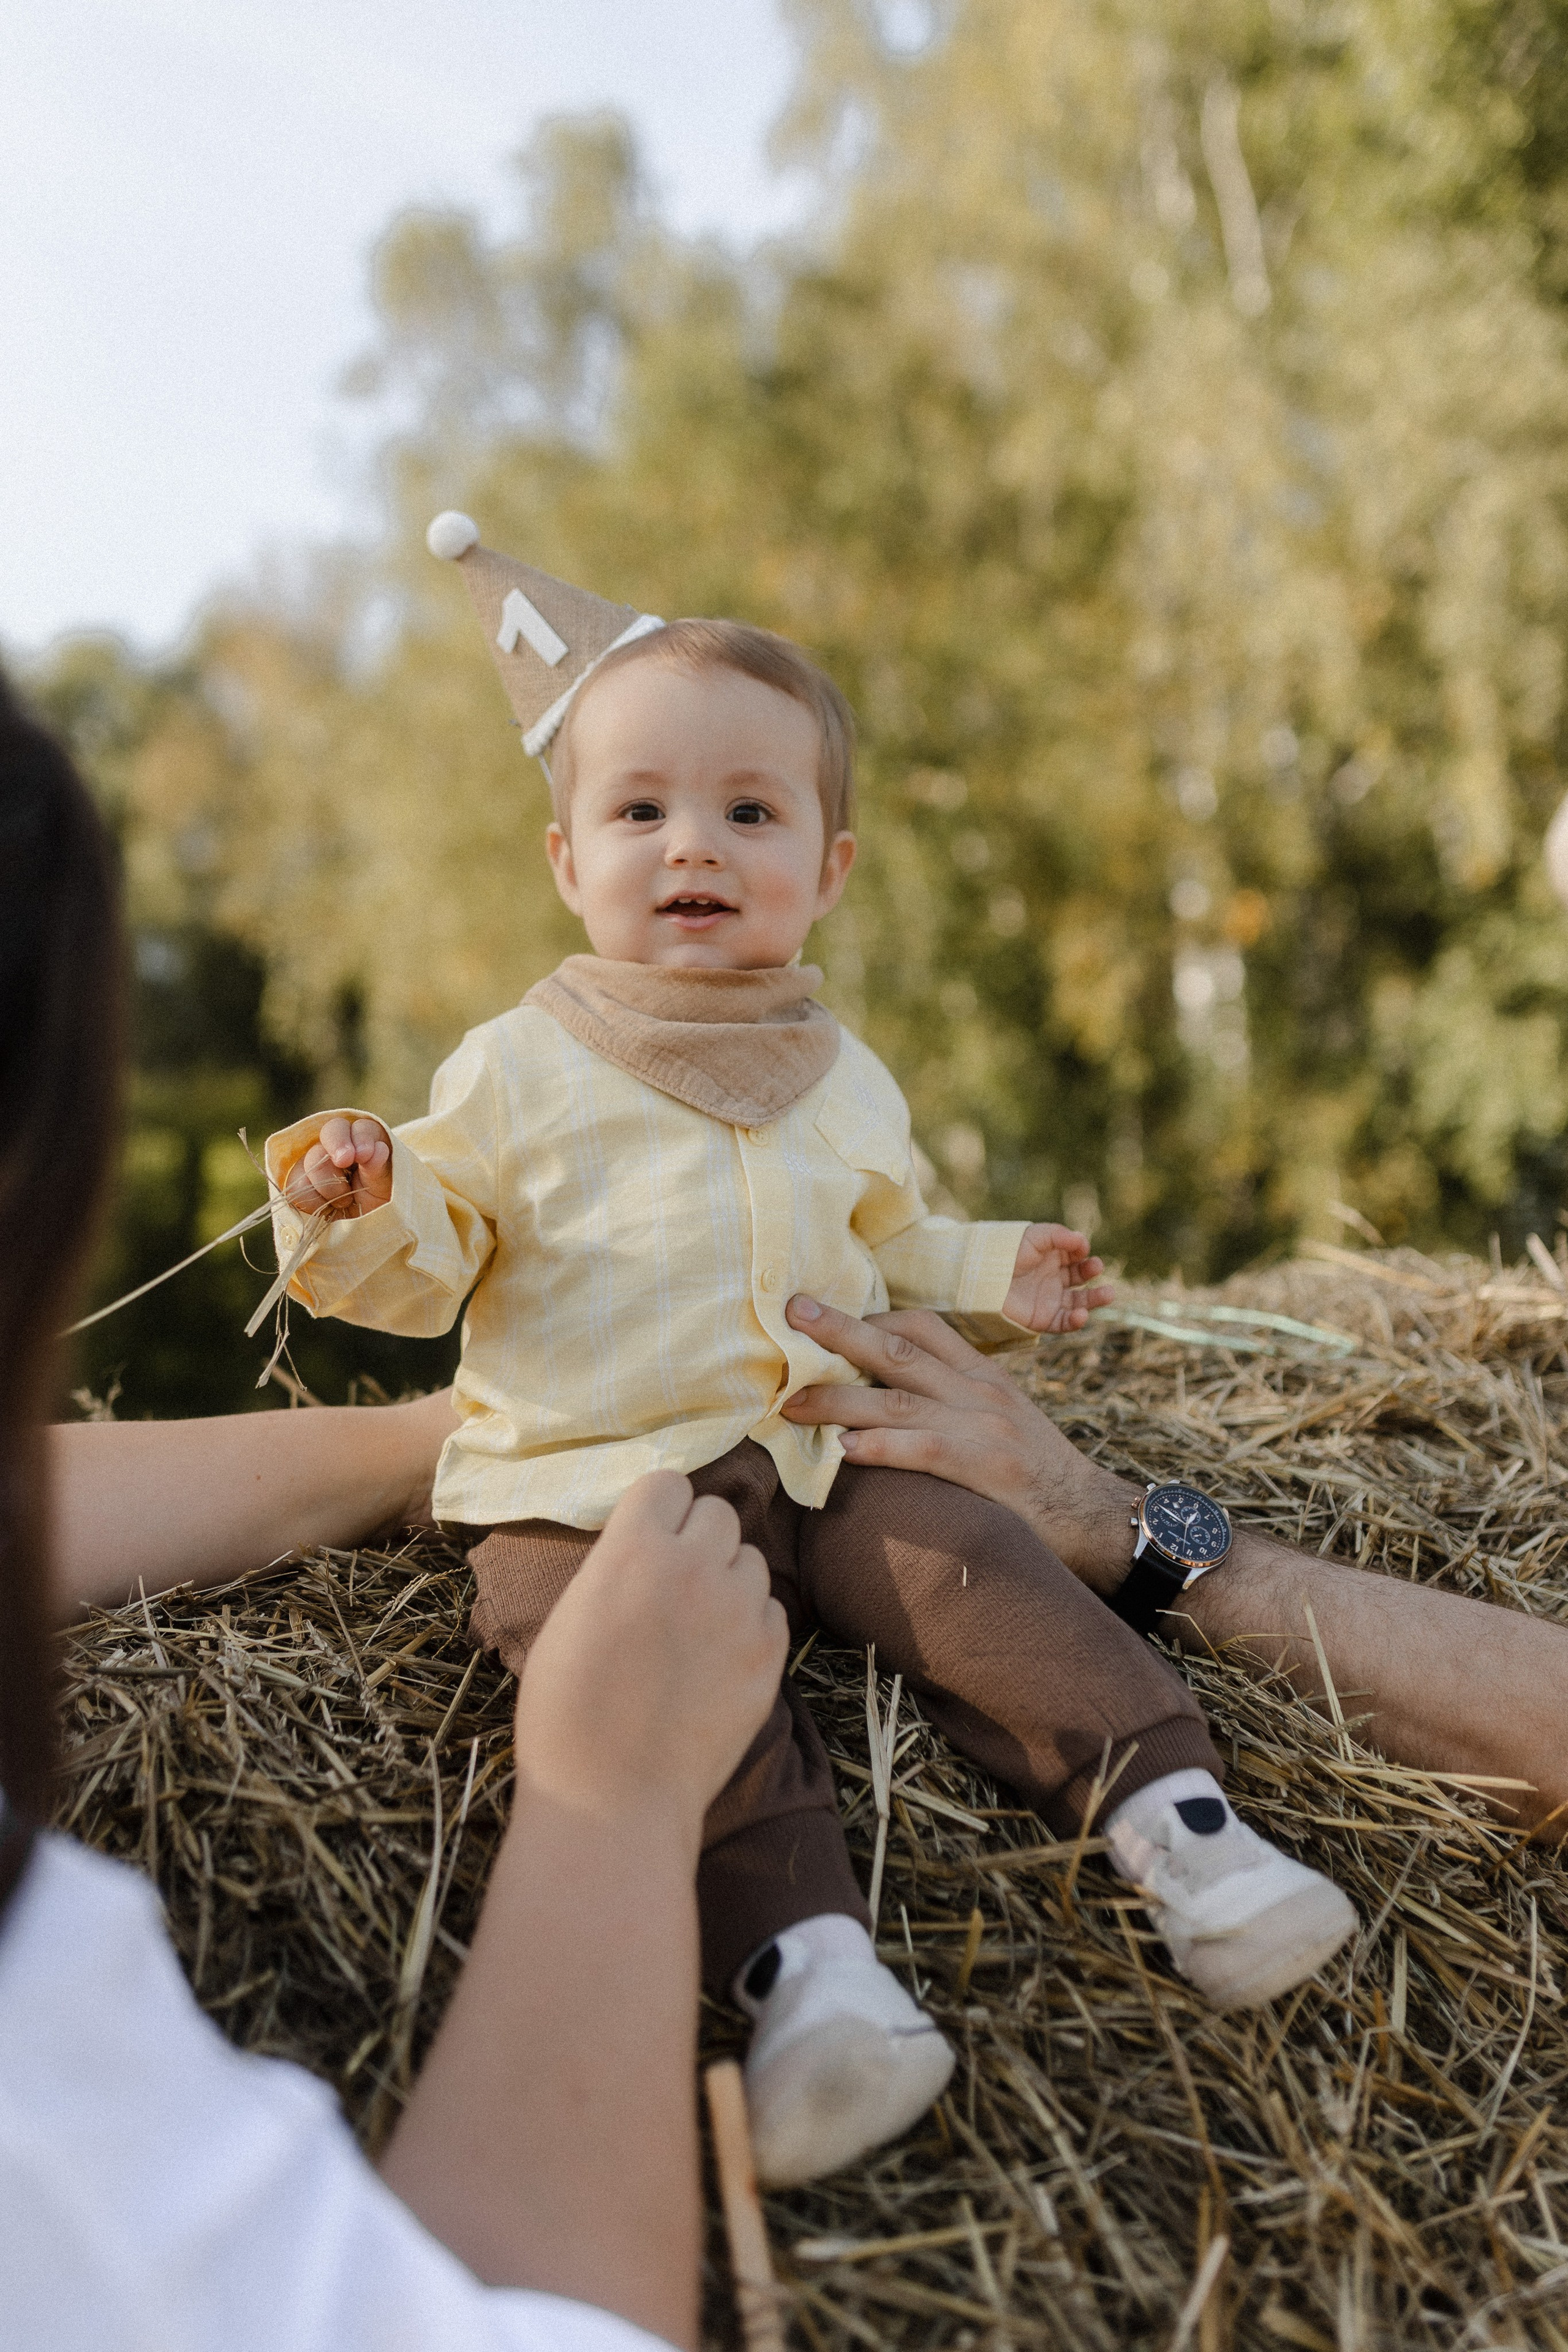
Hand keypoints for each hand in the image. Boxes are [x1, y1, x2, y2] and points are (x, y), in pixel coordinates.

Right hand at [281, 1115, 392, 1219]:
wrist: (364, 1226)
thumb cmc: (380, 1200)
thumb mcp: (386, 1186)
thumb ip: (379, 1167)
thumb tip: (378, 1149)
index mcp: (365, 1140)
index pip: (360, 1127)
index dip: (360, 1138)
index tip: (364, 1155)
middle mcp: (338, 1145)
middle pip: (330, 1132)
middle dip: (336, 1147)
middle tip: (344, 1162)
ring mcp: (316, 1161)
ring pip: (310, 1161)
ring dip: (328, 1186)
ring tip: (346, 1201)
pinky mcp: (299, 1181)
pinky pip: (294, 1185)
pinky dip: (312, 1200)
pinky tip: (328, 1209)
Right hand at [513, 1470, 787, 1846]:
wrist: (614, 1797)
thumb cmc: (567, 1715)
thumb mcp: (570, 1617)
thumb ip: (614, 1570)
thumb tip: (641, 1551)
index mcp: (632, 1551)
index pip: (667, 1483)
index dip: (658, 1509)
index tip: (649, 1535)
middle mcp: (693, 1567)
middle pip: (718, 1513)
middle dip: (698, 1538)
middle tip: (675, 1580)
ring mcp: (739, 1611)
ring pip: (751, 1559)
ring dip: (729, 1579)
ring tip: (698, 1624)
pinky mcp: (770, 1655)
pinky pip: (773, 1610)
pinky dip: (753, 1624)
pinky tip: (720, 1657)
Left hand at [781, 1295, 1136, 1595]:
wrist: (1098, 1518)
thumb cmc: (1042, 1478)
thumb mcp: (1005, 1423)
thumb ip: (958, 1405)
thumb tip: (899, 1402)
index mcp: (984, 1376)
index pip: (924, 1326)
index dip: (872, 1317)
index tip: (828, 1316)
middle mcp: (978, 1392)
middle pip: (897, 1349)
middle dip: (839, 1330)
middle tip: (792, 1314)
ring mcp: (981, 1427)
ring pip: (895, 1398)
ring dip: (837, 1396)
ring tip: (791, 1401)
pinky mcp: (984, 1468)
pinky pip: (920, 1449)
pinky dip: (879, 1446)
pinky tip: (842, 1449)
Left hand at [1001, 1222, 1112, 1332]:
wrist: (985, 1281)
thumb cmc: (1006, 1255)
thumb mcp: (1032, 1237)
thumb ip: (1058, 1235)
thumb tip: (1082, 1240)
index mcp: (1050, 1258)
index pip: (1075, 1255)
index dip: (1081, 1251)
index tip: (1081, 1249)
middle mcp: (1052, 1278)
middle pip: (1081, 1277)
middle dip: (1092, 1271)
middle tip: (1096, 1267)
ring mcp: (1049, 1299)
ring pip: (1080, 1301)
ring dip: (1096, 1299)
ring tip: (1109, 1293)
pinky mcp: (1043, 1319)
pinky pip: (1065, 1323)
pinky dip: (1076, 1321)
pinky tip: (1082, 1314)